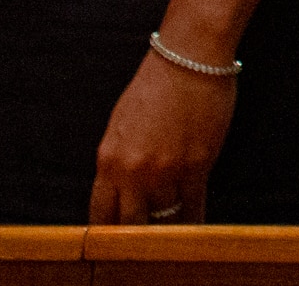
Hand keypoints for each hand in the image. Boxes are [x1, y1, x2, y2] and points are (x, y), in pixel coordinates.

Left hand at [89, 44, 235, 224]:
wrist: (189, 57)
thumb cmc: (155, 84)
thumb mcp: (120, 124)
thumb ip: (118, 160)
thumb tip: (123, 190)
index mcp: (108, 160)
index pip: (101, 214)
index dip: (109, 232)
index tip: (117, 240)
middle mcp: (133, 171)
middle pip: (130, 224)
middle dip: (136, 235)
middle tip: (143, 242)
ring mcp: (166, 171)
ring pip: (163, 219)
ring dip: (166, 228)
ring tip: (170, 234)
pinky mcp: (197, 165)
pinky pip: (192, 206)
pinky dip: (192, 221)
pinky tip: (193, 228)